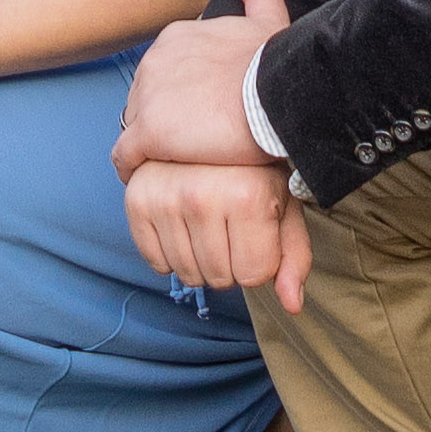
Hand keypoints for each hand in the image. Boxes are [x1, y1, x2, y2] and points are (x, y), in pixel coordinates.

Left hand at [114, 0, 289, 173]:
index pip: (161, 77)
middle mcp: (152, 63)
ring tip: (171, 167)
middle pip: (143, 101)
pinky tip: (150, 180)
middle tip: (186, 147)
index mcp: (174, 39)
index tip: (194, 119)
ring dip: (147, 148)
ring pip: (133, 130)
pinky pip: (126, 158)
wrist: (276, 95)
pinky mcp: (148, 133)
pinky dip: (133, 170)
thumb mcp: (268, 20)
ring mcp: (147, 98)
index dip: (175, 100)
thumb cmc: (275, 64)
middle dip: (159, 123)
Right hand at [125, 160, 310, 309]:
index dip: (259, 261)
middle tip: (232, 227)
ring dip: (201, 261)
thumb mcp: (284, 207)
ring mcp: (165, 197)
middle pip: (219, 278)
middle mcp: (203, 196)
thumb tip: (292, 305)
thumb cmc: (255, 172)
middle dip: (231, 263)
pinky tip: (183, 227)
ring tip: (209, 225)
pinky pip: (155, 261)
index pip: (253, 275)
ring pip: (187, 274)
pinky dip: (171, 255)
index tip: (258, 231)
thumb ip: (294, 257)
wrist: (213, 126)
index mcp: (247, 196)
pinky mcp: (136, 199)